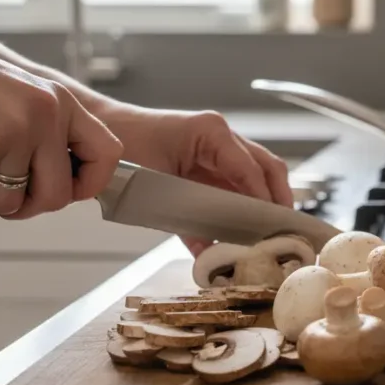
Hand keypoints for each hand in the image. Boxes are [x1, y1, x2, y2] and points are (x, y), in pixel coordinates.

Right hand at [0, 22, 122, 217]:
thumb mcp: (18, 99)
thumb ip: (45, 135)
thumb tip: (60, 188)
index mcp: (62, 103)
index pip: (108, 154)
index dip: (89, 184)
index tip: (65, 192)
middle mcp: (47, 114)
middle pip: (58, 196)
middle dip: (25, 207)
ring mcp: (16, 130)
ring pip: (11, 202)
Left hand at [98, 105, 292, 254]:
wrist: (102, 132)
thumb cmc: (123, 147)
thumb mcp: (156, 186)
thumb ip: (186, 221)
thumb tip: (210, 253)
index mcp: (211, 132)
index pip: (250, 168)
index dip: (263, 199)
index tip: (271, 226)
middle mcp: (222, 137)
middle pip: (267, 167)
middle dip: (278, 200)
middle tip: (283, 231)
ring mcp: (219, 148)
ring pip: (259, 174)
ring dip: (266, 202)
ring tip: (270, 231)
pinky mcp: (211, 162)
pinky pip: (239, 182)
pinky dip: (246, 203)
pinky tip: (244, 226)